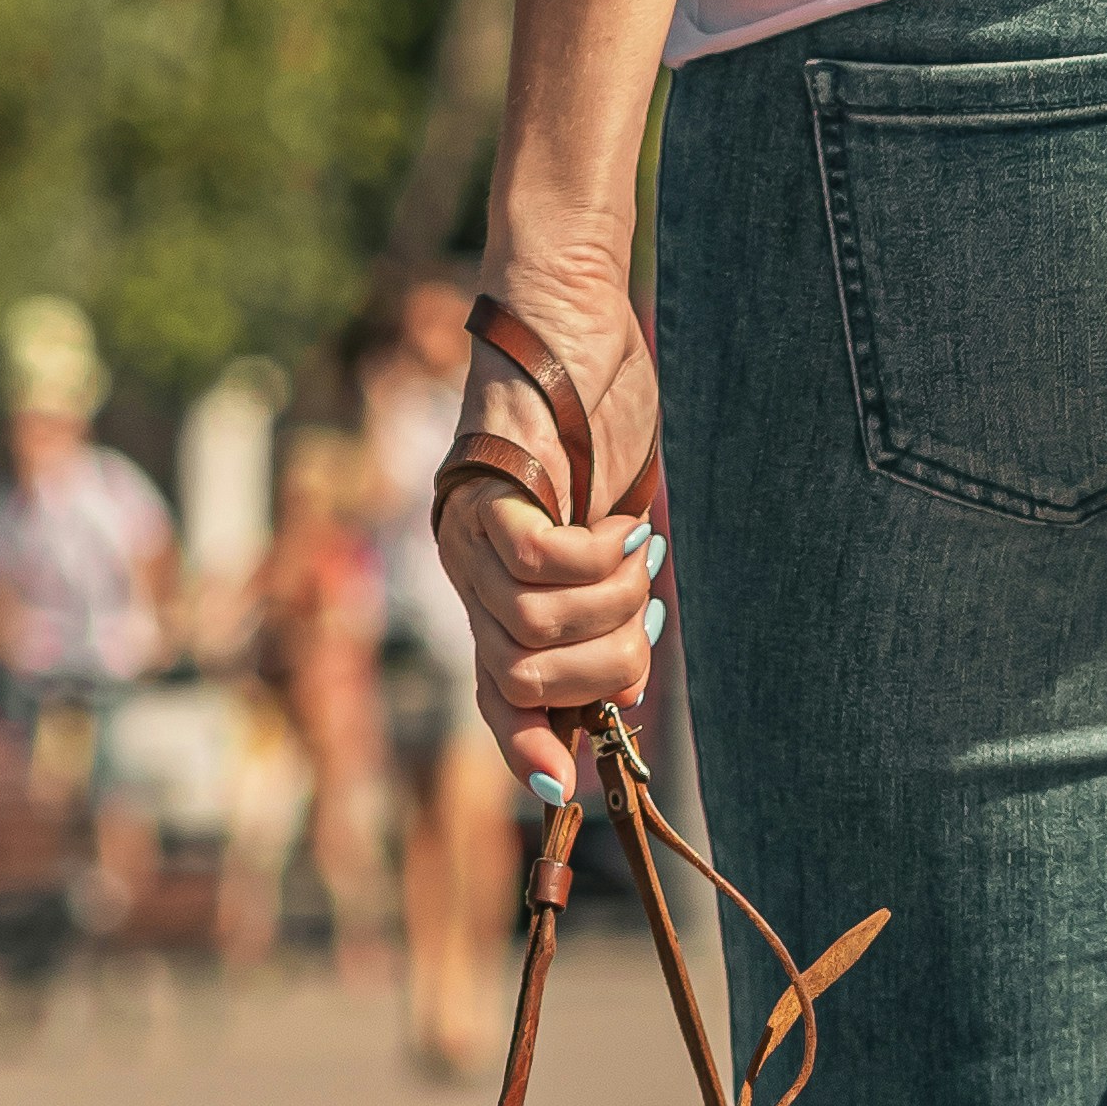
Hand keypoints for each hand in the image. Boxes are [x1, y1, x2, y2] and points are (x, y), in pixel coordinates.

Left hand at [429, 262, 665, 796]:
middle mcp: (463, 565)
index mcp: (486, 584)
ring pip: (538, 630)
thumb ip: (598, 616)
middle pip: (529, 675)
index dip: (525, 742)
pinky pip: (539, 567)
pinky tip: (622, 524)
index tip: (560, 788)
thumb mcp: (606, 540)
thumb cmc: (595, 422)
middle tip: (643, 603)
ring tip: (636, 551)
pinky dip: (594, 559)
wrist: (571, 317)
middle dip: (605, 663)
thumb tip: (610, 714)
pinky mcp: (488, 489)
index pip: (494, 691)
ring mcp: (468, 530)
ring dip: (611, 604)